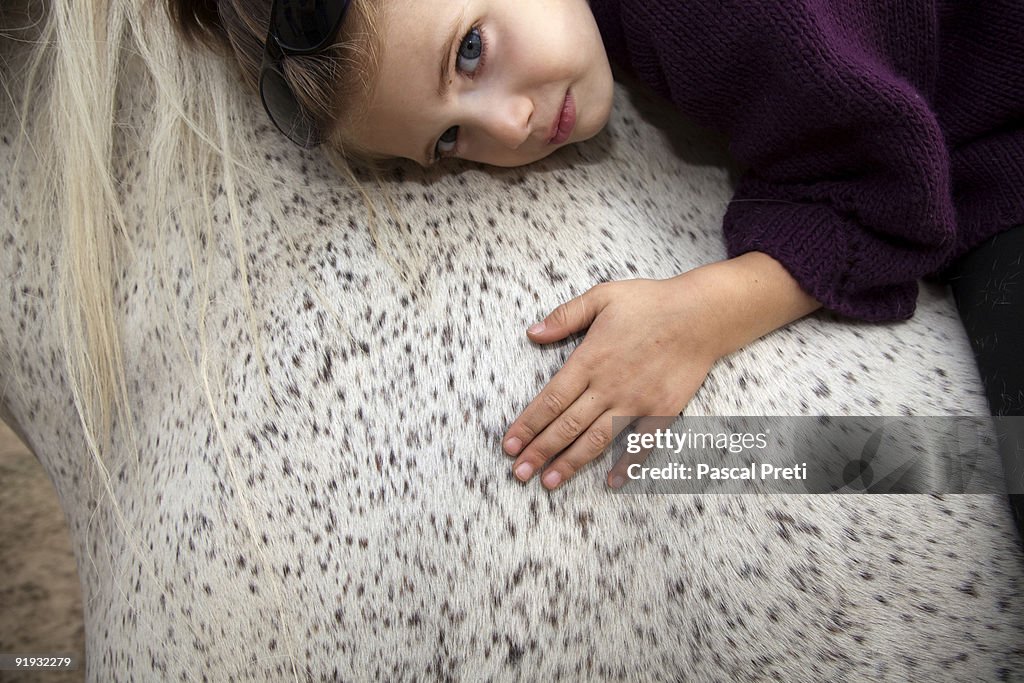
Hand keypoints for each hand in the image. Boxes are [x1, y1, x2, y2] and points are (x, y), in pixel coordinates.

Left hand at [502, 273, 723, 490]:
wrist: (701, 314)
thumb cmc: (650, 302)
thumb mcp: (602, 297)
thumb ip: (565, 316)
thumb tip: (532, 332)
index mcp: (590, 360)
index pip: (550, 400)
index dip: (527, 424)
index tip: (509, 444)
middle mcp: (609, 386)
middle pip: (567, 426)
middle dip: (540, 451)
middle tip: (518, 473)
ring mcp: (636, 402)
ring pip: (596, 439)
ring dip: (571, 463)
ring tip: (549, 482)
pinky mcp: (662, 411)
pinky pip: (641, 443)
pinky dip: (627, 465)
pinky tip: (612, 482)